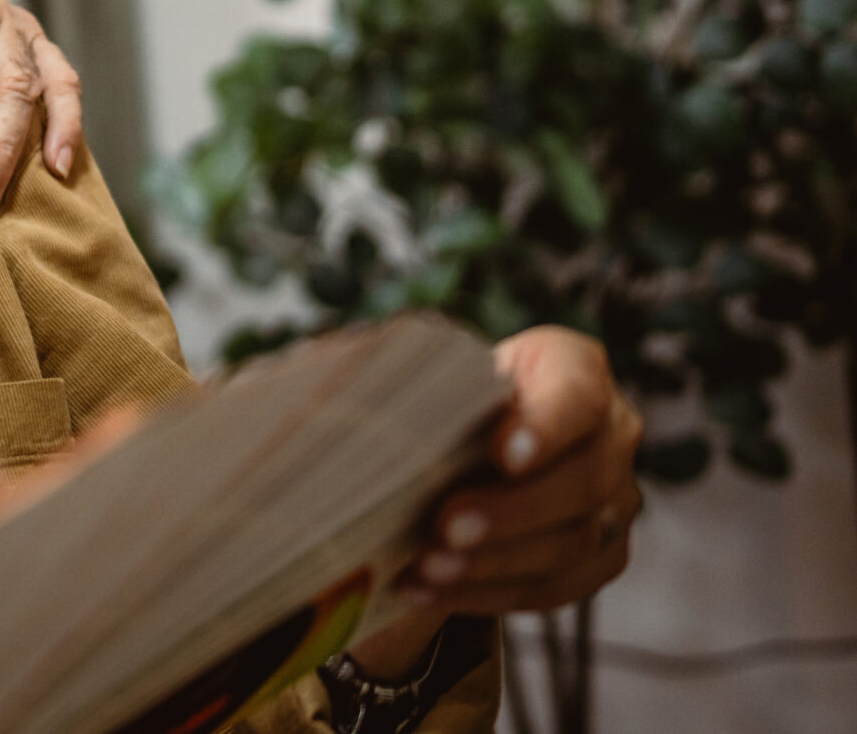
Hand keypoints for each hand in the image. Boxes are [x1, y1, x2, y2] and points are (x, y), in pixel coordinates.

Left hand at [346, 326, 642, 676]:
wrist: (470, 444)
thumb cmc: (446, 399)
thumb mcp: (438, 376)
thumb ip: (418, 386)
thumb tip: (345, 394)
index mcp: (575, 369)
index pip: (577, 395)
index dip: (545, 427)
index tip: (500, 454)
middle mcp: (612, 434)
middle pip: (582, 481)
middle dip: (510, 510)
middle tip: (445, 527)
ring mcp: (615, 500)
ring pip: (572, 543)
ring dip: (495, 562)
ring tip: (430, 567)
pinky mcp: (600, 557)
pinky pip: (555, 587)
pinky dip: (489, 593)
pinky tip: (431, 590)